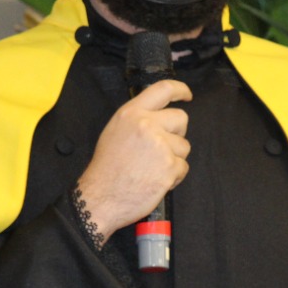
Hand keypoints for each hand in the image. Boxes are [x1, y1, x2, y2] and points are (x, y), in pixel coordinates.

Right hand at [75, 79, 191, 238]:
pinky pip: (183, 167)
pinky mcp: (169, 167)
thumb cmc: (106, 168)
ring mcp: (160, 146)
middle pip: (181, 119)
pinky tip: (155, 180)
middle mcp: (147, 125)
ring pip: (183, 146)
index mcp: (132, 113)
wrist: (100, 197)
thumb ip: (138, 119)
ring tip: (152, 168)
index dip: (180, 89)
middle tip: (161, 147)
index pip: (163, 89)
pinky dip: (173, 176)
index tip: (187, 95)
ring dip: (173, 158)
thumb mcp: (115, 131)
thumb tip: (160, 116)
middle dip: (176, 133)